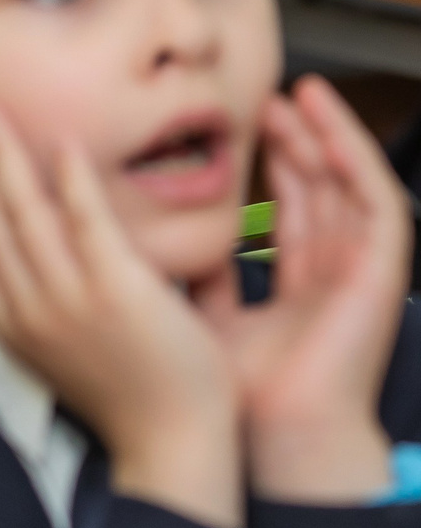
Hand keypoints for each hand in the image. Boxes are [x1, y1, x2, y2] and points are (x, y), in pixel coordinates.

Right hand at [0, 107, 243, 527]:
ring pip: (22, 212)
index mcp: (8, 318)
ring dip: (1, 156)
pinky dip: (73, 181)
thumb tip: (36, 242)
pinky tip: (64, 143)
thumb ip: (42, 293)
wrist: (172, 445)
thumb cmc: (130, 393)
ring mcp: (67, 299)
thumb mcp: (59, 344)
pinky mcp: (116, 292)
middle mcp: (25, 305)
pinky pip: (88, 223)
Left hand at [198, 77, 406, 502]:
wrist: (274, 436)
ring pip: (344, 185)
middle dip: (285, 140)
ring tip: (293, 91)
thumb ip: (191, 274)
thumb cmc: (237, 392)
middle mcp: (328, 273)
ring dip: (321, 135)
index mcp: (292, 284)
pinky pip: (378, 202)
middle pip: (311, 190)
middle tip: (255, 95)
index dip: (260, 166)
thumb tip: (146, 235)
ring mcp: (358, 271)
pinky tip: (329, 124)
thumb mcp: (200, 314)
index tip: (233, 125)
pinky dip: (355, 157)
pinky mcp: (380, 272)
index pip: (280, 210)